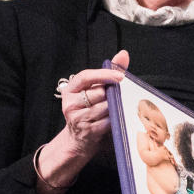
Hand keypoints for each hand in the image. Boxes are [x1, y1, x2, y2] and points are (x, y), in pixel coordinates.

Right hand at [36, 50, 127, 192]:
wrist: (80, 139)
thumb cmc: (91, 109)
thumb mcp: (96, 89)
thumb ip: (110, 71)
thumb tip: (123, 54)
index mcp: (70, 89)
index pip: (85, 77)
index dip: (104, 74)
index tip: (120, 76)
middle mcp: (70, 103)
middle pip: (100, 93)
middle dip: (113, 94)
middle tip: (118, 97)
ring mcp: (77, 118)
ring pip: (106, 106)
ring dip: (116, 107)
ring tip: (116, 108)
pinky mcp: (88, 130)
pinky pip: (109, 120)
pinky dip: (116, 118)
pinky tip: (117, 118)